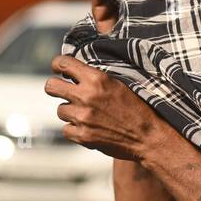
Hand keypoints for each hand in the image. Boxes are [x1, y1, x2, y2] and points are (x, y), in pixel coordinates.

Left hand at [45, 54, 159, 159]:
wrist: (149, 136)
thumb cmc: (138, 108)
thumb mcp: (120, 83)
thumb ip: (97, 76)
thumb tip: (75, 70)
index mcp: (97, 78)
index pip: (62, 63)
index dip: (57, 65)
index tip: (59, 69)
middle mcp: (86, 96)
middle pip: (51, 86)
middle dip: (56, 87)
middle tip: (64, 91)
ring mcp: (83, 117)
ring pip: (60, 110)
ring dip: (70, 111)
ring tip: (87, 114)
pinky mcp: (83, 136)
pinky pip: (66, 129)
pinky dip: (75, 129)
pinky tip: (89, 128)